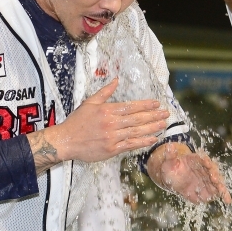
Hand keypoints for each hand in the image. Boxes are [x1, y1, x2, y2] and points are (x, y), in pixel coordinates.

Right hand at [42, 79, 169, 164]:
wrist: (65, 141)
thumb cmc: (77, 122)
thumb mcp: (89, 103)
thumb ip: (105, 92)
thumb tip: (116, 80)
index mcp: (107, 110)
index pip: (131, 106)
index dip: (146, 105)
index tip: (156, 103)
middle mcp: (112, 123)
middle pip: (137, 119)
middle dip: (153, 116)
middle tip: (166, 113)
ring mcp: (112, 137)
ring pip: (136, 132)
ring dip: (152, 128)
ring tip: (163, 124)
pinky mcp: (112, 149)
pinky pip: (131, 144)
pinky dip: (143, 142)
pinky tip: (152, 139)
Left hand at [148, 143, 231, 203]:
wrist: (174, 178)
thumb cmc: (171, 168)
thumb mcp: (168, 162)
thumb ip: (170, 155)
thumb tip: (169, 146)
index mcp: (195, 159)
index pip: (202, 158)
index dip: (204, 160)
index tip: (205, 162)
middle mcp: (204, 168)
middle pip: (212, 170)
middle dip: (214, 174)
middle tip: (214, 178)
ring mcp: (207, 179)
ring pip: (216, 181)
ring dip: (220, 186)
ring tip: (222, 191)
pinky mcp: (209, 188)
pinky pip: (218, 191)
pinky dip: (224, 195)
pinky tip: (228, 201)